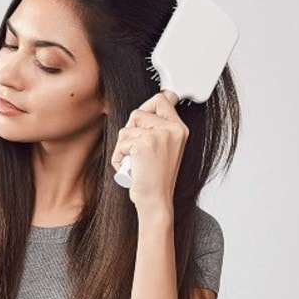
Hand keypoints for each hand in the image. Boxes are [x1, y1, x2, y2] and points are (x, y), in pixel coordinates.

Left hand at [110, 90, 187, 209]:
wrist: (156, 199)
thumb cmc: (156, 177)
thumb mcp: (165, 148)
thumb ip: (158, 128)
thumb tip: (141, 112)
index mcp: (179, 129)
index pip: (162, 99)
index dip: (148, 105)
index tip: (141, 119)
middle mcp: (172, 129)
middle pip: (138, 113)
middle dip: (130, 130)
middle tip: (136, 149)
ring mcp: (158, 135)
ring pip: (126, 129)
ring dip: (123, 147)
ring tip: (134, 162)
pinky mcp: (144, 144)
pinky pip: (121, 143)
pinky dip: (119, 157)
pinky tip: (130, 168)